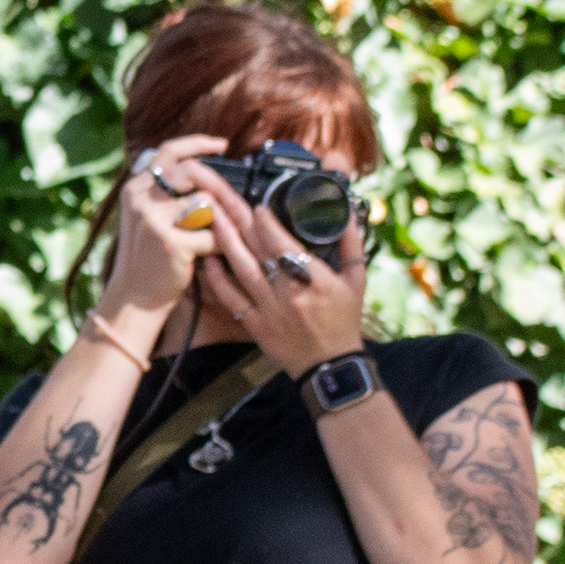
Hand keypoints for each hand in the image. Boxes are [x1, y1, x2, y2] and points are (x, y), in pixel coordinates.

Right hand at [89, 133, 235, 337]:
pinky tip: (210, 259)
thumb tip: (205, 171)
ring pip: (207, 203)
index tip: (221, 144)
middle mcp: (140, 199)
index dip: (198, 143)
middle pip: (193, 171)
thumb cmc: (147, 260)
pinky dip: (218, 248)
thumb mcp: (146, 219)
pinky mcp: (172, 243)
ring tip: (216, 238)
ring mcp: (154, 220)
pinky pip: (213, 235)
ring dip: (220, 222)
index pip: (169, 151)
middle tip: (231, 202)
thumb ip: (167, 194)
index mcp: (135, 189)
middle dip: (219, 185)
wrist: (133, 301)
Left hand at [192, 174, 367, 379]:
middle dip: (241, 222)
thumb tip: (348, 212)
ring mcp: (270, 311)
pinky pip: (233, 300)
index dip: (269, 223)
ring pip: (243, 270)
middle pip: (260, 252)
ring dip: (226, 243)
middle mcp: (290, 294)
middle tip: (223, 198)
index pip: (287, 245)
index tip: (258, 206)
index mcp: (316, 281)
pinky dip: (218, 280)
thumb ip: (351, 244)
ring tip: (213, 219)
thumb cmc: (343, 320)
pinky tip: (208, 260)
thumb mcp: (356, 281)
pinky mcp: (256, 326)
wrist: (330, 365)